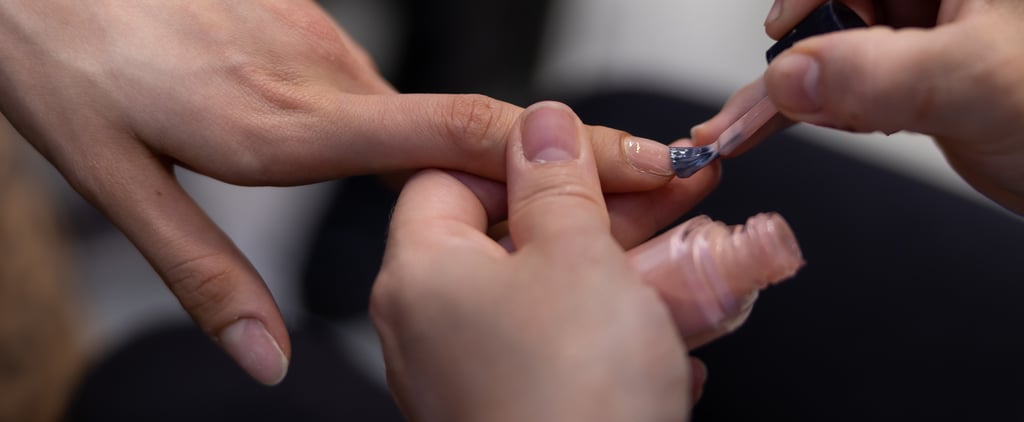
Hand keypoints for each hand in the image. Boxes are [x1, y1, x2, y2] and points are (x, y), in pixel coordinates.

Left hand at [0, 1, 713, 383]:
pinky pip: (383, 87)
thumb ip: (203, 274)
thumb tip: (271, 358)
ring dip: (492, 152)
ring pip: (427, 109)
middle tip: (636, 189)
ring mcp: (317, 44)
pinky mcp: (305, 26)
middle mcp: (319, 79)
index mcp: (284, 126)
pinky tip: (415, 155)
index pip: (455, 136)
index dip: (558, 154)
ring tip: (542, 191)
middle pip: (470, 123)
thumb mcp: (114, 184)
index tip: (640, 166)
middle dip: (562, 161)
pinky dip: (427, 125)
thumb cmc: (67, 63)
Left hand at [371, 102, 703, 421]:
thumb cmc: (568, 401)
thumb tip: (543, 127)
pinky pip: (559, 351)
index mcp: (422, 272)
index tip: (594, 154)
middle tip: (665, 192)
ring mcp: (470, 375)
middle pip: (511, 234)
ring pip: (547, 296)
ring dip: (620, 270)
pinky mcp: (512, 411)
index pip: (453, 176)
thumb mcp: (576, 256)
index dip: (524, 156)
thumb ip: (558, 182)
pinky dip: (612, 334)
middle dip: (599, 211)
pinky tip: (670, 334)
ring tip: (691, 259)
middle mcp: (431, 325)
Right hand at [758, 0, 1023, 212]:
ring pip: (832, 47)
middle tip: (762, 104)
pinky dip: (803, 109)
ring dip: (784, 91)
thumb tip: (792, 76)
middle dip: (792, 54)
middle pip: (836, 7)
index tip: (779, 35)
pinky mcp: (914, 79)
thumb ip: (880, 75)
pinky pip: (844, 83)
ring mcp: (925, 37)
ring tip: (740, 128)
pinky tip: (766, 127)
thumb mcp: (972, 84)